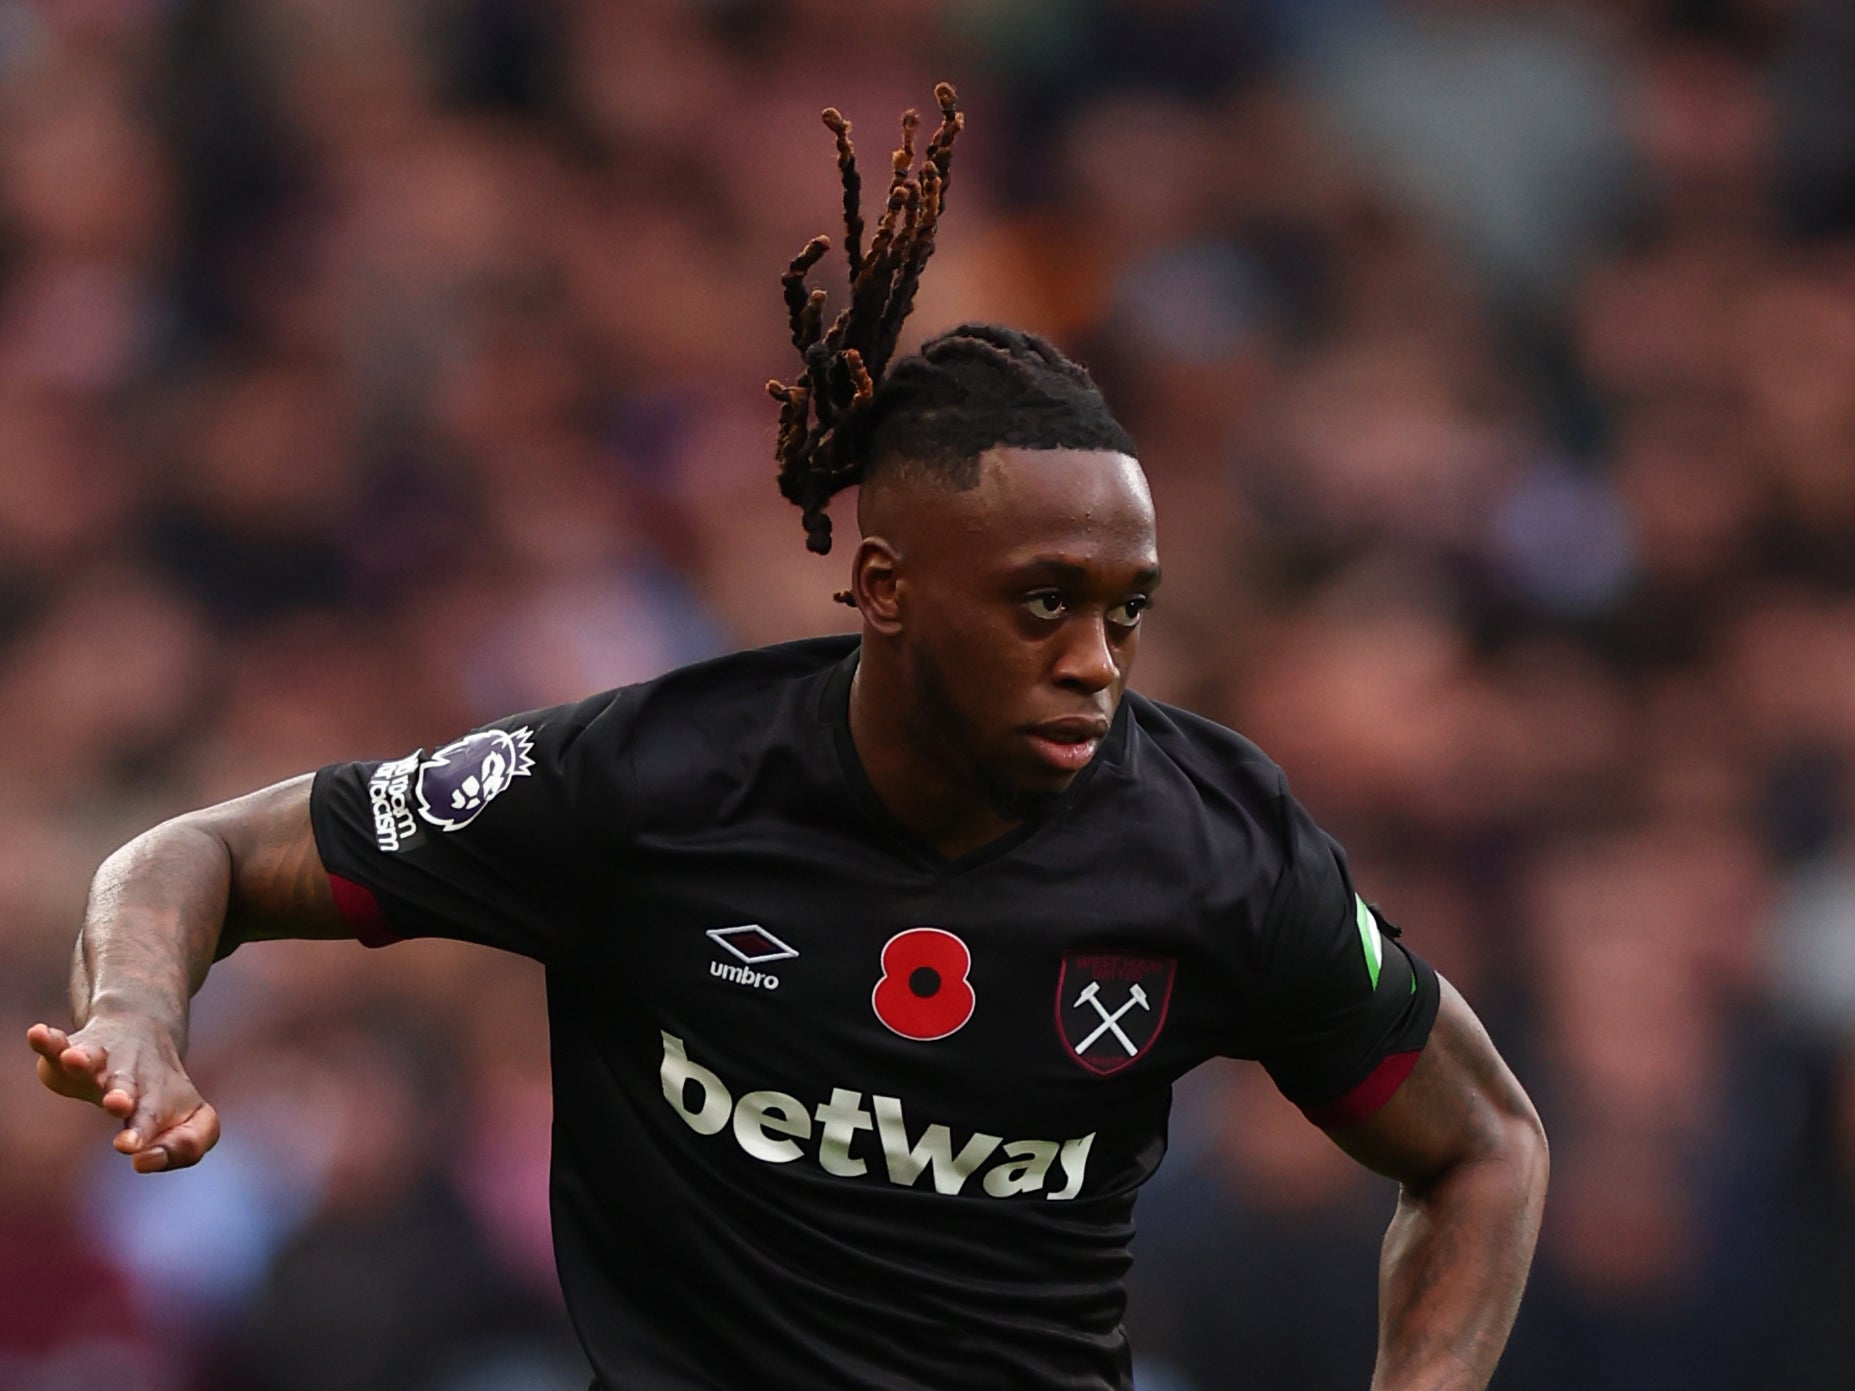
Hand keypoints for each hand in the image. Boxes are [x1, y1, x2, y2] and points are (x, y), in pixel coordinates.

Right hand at [26, 1018, 220, 1172]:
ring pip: (93, 1058)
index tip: (131, 1147)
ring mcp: (102, 1060)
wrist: (147, 1032)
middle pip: (126, 1085)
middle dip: (121, 1094)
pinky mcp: (75, 1048)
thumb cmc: (165, 1092)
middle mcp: (132, 1076)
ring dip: (84, 1060)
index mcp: (159, 1098)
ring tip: (75, 1059)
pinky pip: (58, 1043)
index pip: (154, 1116)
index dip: (144, 1131)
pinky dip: (49, 1041)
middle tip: (119, 1103)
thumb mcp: (192, 1120)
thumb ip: (186, 1148)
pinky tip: (39, 1034)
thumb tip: (146, 1159)